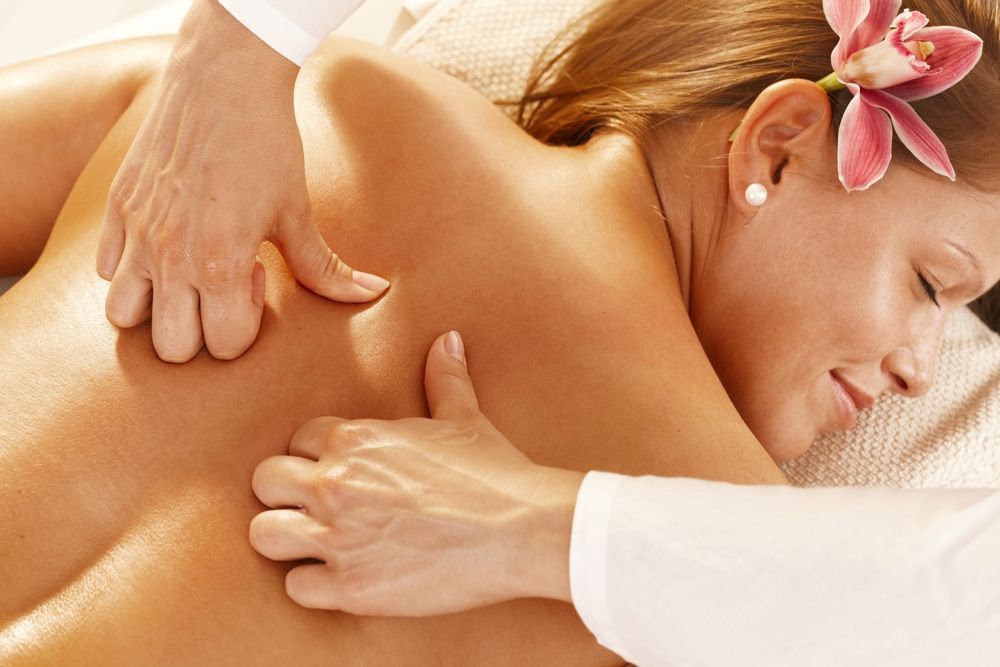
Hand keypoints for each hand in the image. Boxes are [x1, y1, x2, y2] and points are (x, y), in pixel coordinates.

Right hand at [98, 0, 388, 362]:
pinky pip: (106, 272)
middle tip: (223, 283)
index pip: (224, 345)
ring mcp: (138, 235)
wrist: (225, 80)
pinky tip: (164, 245)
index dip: (247, 323)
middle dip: (203, 330)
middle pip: (173, 349)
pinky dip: (130, 272)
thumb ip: (325, 267)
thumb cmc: (266, 147)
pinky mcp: (118, 210)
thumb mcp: (297, 213)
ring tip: (186, 275)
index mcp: (219, 265)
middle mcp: (171, 258)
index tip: (256, 277)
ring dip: (157, 309)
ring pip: (124, 317)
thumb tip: (371, 293)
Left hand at [249, 331, 583, 614]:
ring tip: (313, 544)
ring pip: (262, 534)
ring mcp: (338, 537)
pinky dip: (314, 586)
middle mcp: (334, 484)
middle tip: (315, 507)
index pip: (296, 439)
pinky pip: (296, 587)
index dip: (314, 457)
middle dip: (285, 493)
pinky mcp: (350, 586)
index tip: (335, 472)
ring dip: (286, 539)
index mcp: (354, 439)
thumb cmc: (495, 473)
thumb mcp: (465, 418)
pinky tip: (342, 578)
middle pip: (264, 482)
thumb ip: (444, 379)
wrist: (521, 530)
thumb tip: (448, 339)